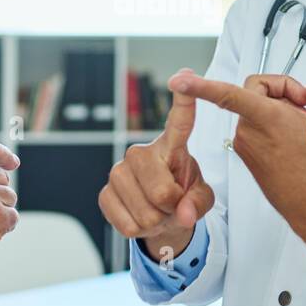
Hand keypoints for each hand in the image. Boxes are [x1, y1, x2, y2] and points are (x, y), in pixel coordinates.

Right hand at [99, 67, 214, 263]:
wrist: (161, 216)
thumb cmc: (183, 197)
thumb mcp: (201, 198)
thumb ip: (199, 202)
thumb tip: (183, 214)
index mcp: (171, 146)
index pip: (180, 120)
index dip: (184, 99)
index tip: (184, 76)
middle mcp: (141, 152)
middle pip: (162, 191)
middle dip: (172, 208)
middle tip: (172, 204)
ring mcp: (119, 171)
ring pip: (145, 213)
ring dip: (156, 221)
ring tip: (157, 211)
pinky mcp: (104, 192)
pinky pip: (127, 224)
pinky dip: (139, 230)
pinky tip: (140, 217)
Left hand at [168, 71, 305, 253]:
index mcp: (268, 121)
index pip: (228, 95)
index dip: (201, 85)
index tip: (179, 80)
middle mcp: (250, 133)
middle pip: (254, 89)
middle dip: (281, 88)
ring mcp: (246, 146)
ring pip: (255, 107)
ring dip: (279, 108)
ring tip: (305, 126)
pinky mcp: (247, 155)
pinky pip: (255, 125)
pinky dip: (273, 123)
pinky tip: (294, 138)